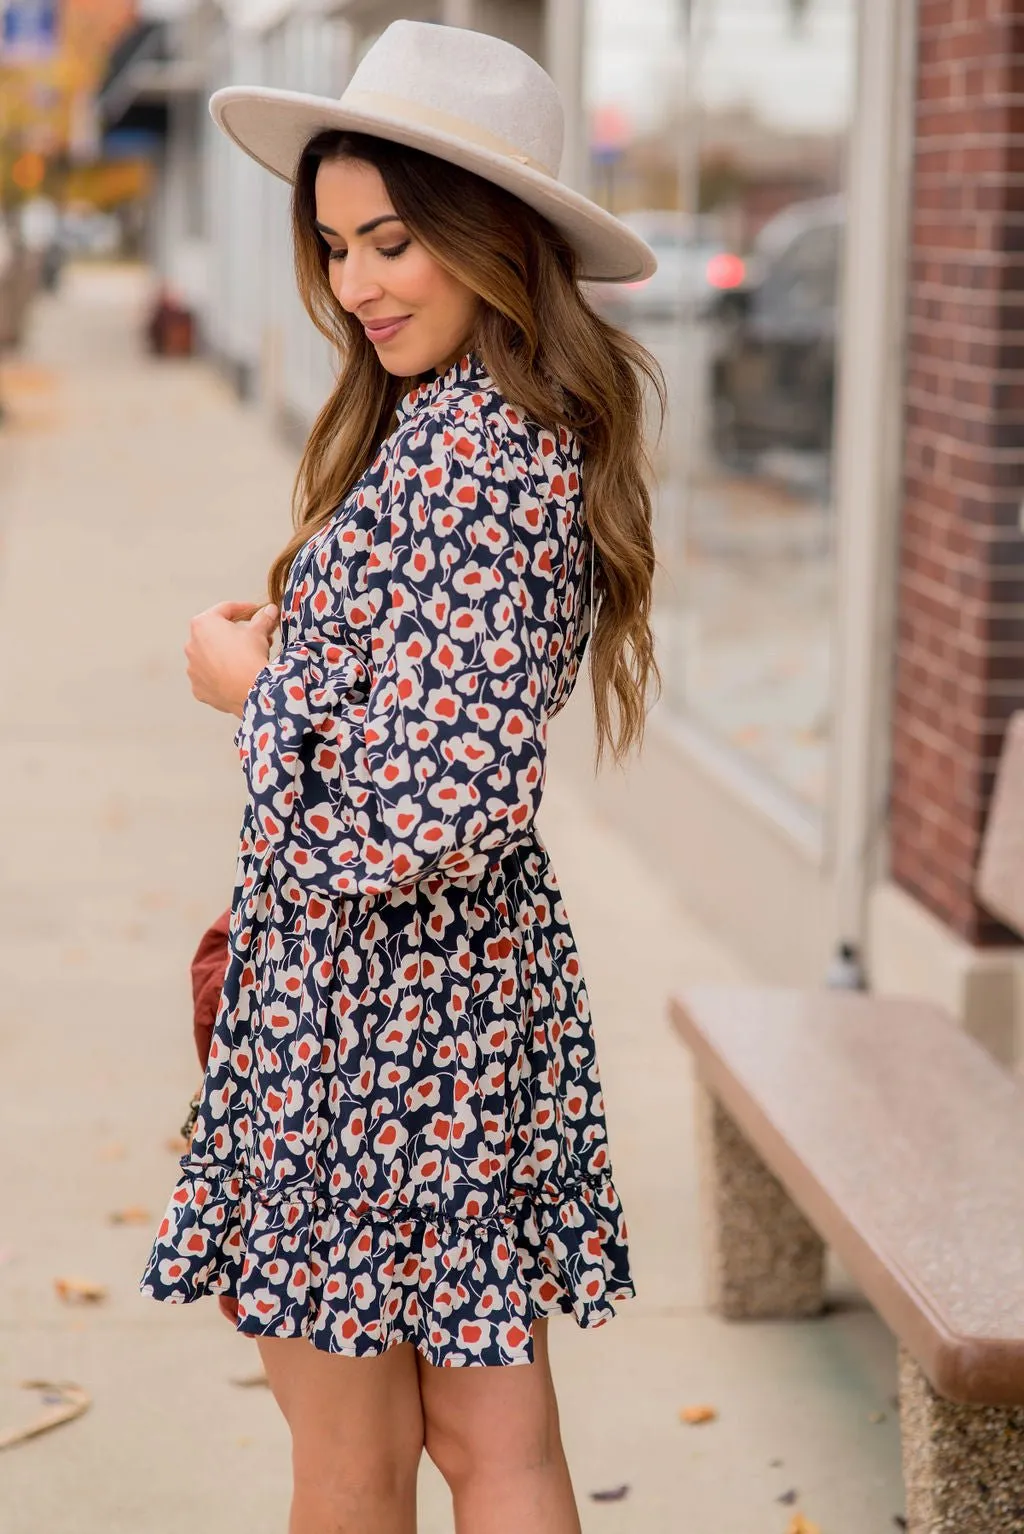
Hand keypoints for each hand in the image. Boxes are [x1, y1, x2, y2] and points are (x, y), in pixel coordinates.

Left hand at [185, 600, 278, 716]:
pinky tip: (236, 678)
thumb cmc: (249, 657)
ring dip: (226, 656)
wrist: (250, 690)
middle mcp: (192, 645)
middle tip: (254, 638)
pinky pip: (210, 678)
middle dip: (234, 635)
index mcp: (203, 624)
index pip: (225, 609)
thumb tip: (269, 611)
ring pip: (211, 657)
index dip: (244, 609)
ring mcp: (193, 669)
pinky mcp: (198, 688)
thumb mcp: (259, 632)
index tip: (256, 612)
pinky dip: (221, 676)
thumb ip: (262, 618)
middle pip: (215, 635)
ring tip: (246, 660)